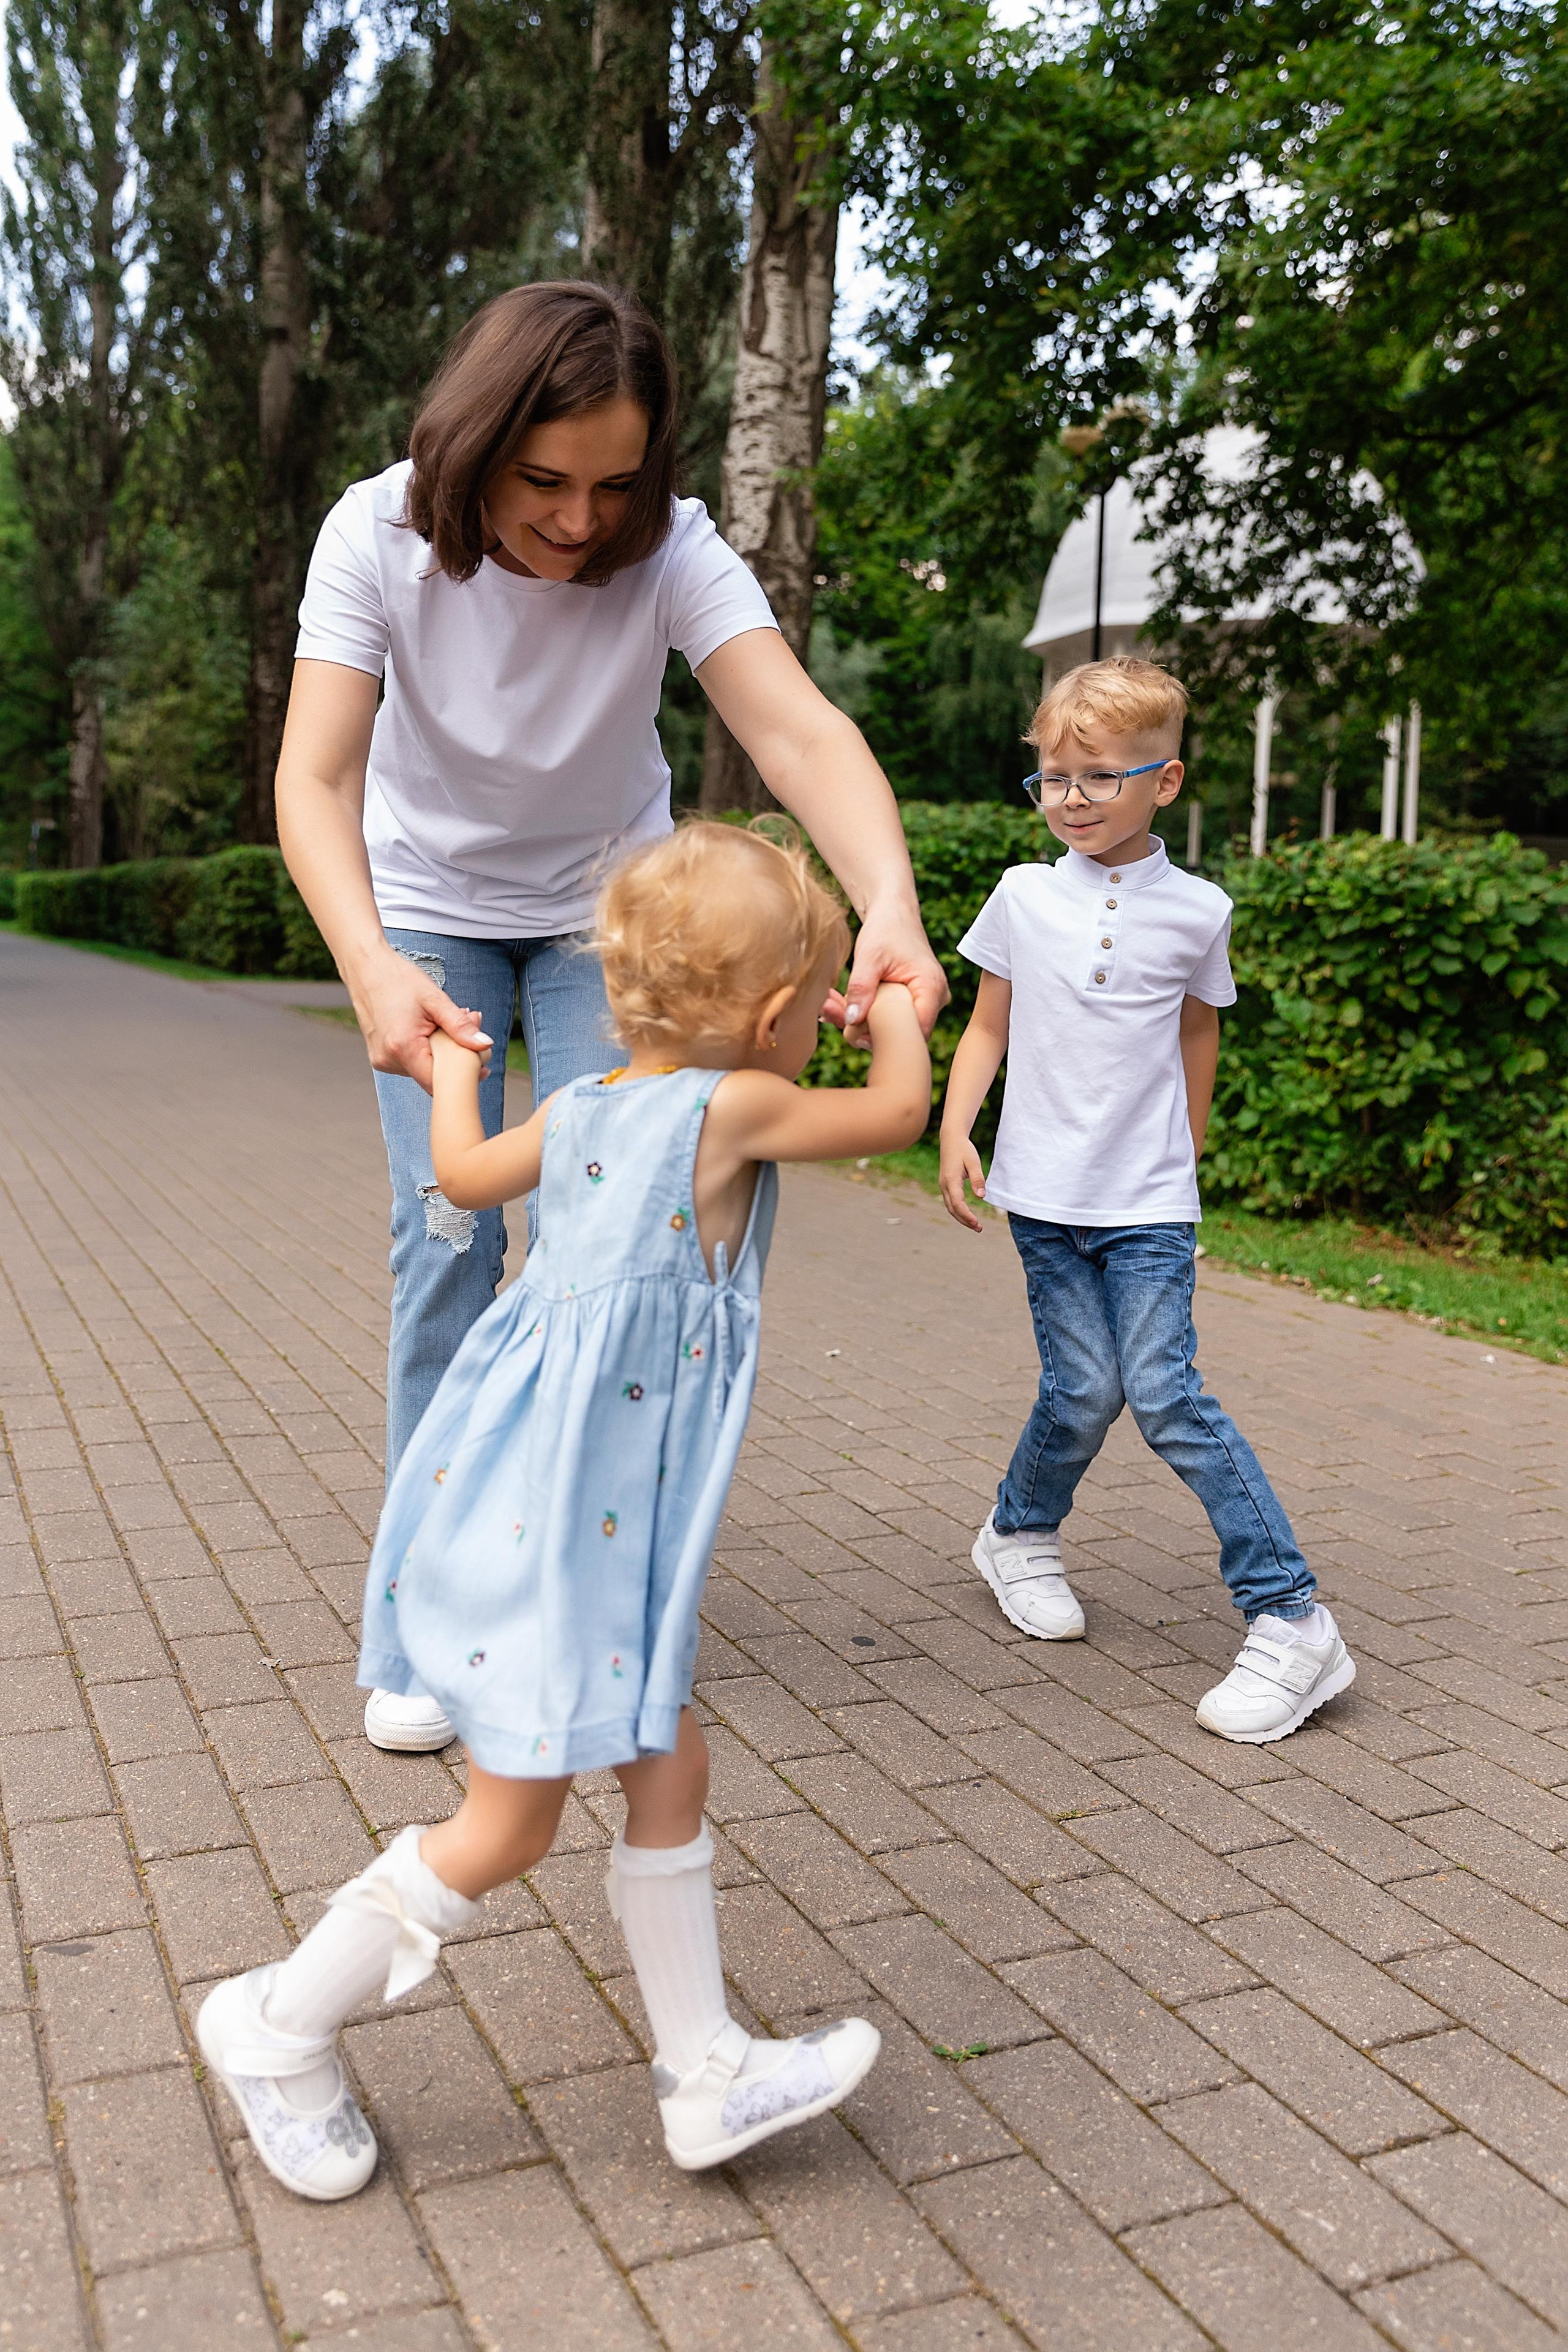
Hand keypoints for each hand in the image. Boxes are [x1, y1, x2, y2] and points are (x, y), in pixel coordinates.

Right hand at [351, 948, 492, 1091]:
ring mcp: (382, 1060)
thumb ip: (460, 1026)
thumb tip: (485, 1045)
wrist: (366, 968)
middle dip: (454, 1058)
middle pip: (432, 1076)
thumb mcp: (435, 999)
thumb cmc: (399, 979)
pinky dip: (425, 1051)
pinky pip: (410, 1063)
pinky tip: (428, 1030)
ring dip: (440, 1053)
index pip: (438, 1081)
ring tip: (444, 1024)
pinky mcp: (380, 1057)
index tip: (481, 1063)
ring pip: (422, 1069)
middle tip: (468, 1029)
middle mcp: (388, 1059)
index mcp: (402, 1047)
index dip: (463, 1075)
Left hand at [823, 900, 948, 1047]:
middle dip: (863, 1028)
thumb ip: (861, 988)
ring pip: (891, 1028)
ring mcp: (924, 1003)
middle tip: (829, 1011)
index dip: (886, 1038)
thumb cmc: (886, 930)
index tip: (854, 1031)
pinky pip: (888, 1019)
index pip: (916, 1031)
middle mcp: (934, 1000)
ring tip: (829, 1004)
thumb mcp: (869, 957)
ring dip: (858, 1021)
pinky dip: (863, 1014)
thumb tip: (852, 1021)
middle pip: (902, 1033)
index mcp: (931, 987)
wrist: (893, 916)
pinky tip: (838, 1003)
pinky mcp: (910, 1004)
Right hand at [939, 1132, 986, 1231]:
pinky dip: (958, 1211)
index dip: (967, 1215)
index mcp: (951, 1180)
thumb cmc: (963, 1149)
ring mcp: (943, 1185)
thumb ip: (977, 1179)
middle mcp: (944, 1185)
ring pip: (950, 1207)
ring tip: (975, 1225)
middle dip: (965, 1221)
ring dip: (962, 1217)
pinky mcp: (945, 1185)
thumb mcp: (974, 1162)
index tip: (977, 1223)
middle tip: (979, 1228)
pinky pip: (950, 1202)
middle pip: (953, 1209)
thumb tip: (981, 1196)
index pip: (958, 1204)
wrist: (951, 1139)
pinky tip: (967, 1214)